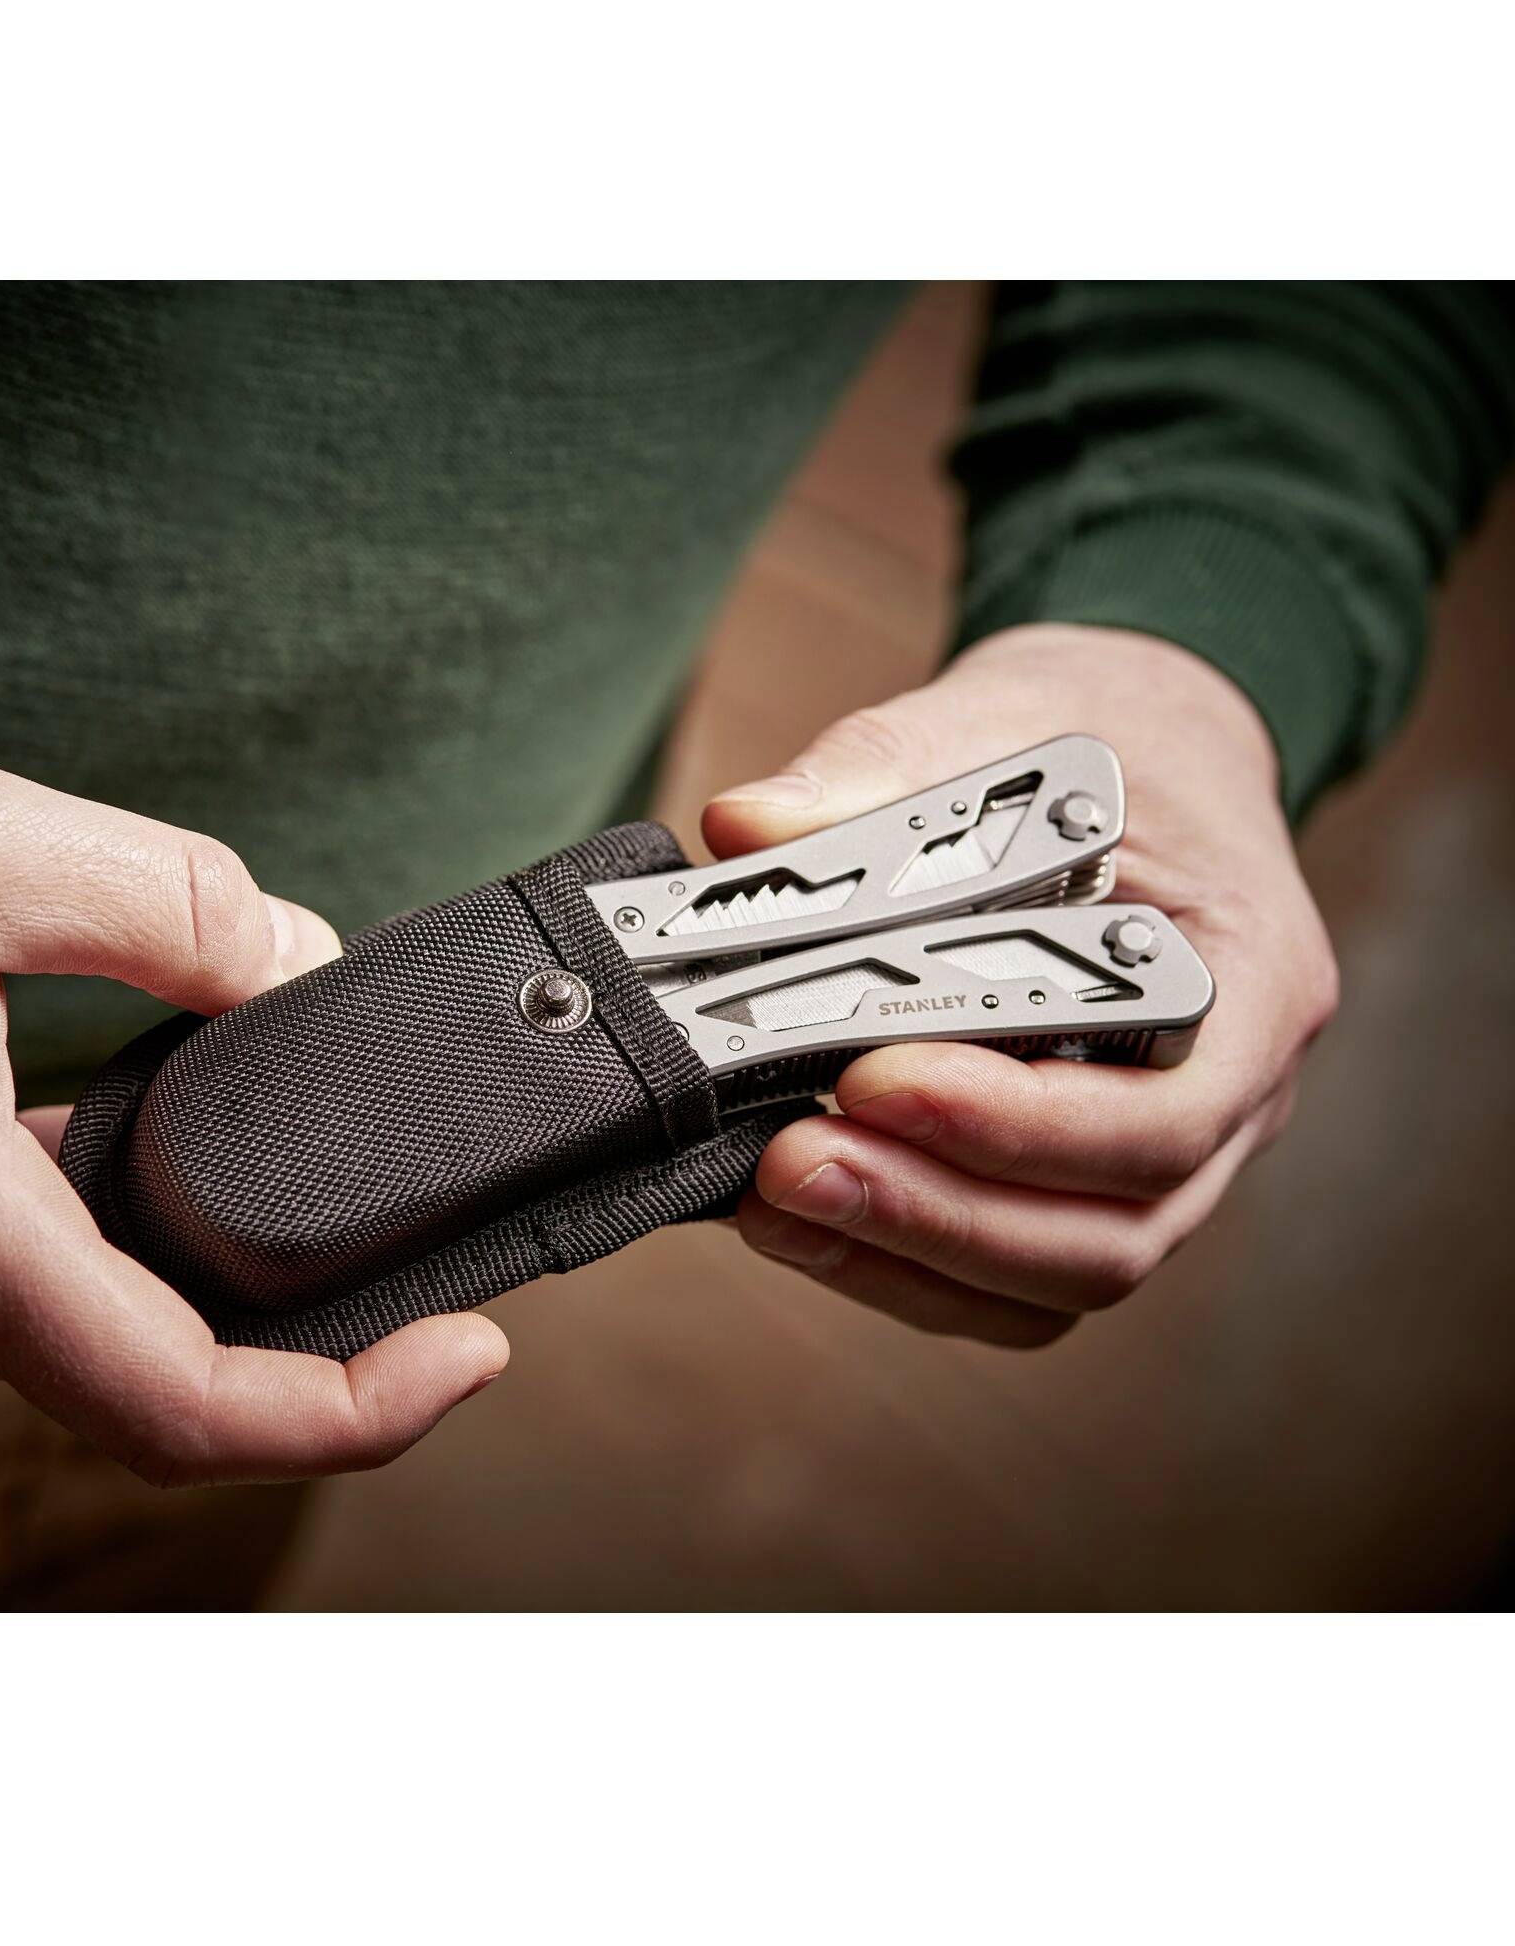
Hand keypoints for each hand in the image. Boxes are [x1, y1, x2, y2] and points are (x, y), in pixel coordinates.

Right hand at [0, 709, 506, 1480]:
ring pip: (105, 1341)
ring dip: (240, 1309)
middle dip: (323, 1360)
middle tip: (450, 1273)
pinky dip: (156, 1254)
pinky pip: (46, 1282)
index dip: (351, 1407)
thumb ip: (166, 910)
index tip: (472, 1343)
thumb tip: (302, 968)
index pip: (181, 1399)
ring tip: (367, 1226)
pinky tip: (222, 1165)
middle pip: (161, 1390)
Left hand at [705, 624, 1337, 1346]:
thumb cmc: (1105, 745)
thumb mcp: (1002, 717)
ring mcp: (1166, 1157)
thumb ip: (875, 771)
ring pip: (1058, 1276)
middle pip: (1111, 1228)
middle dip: (938, 1210)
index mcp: (1250, 975)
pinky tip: (802, 1218)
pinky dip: (907, 1267)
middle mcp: (1231, 1094)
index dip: (1013, 1125)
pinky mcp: (1084, 1183)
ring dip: (909, 1252)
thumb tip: (746, 828)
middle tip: (793, 1163)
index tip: (870, 1077)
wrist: (1148, 758)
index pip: (1160, 1113)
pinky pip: (1013, 1279)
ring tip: (779, 1196)